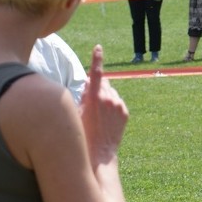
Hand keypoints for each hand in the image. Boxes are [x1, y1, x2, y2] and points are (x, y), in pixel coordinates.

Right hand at [80, 46, 128, 165]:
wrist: (99, 153)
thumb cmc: (81, 134)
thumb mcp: (76, 112)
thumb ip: (82, 94)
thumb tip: (88, 81)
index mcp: (94, 97)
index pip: (96, 73)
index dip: (97, 59)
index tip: (98, 48)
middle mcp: (109, 99)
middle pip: (103, 83)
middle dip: (96, 87)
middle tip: (89, 103)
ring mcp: (119, 106)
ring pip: (111, 93)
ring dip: (104, 97)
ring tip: (97, 115)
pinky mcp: (125, 113)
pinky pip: (117, 102)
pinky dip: (112, 105)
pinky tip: (104, 119)